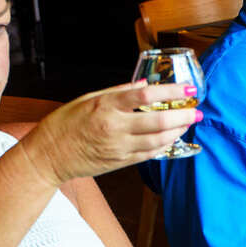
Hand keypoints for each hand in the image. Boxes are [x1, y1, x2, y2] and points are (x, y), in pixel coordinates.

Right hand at [21, 81, 201, 185]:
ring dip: (177, 132)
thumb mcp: (88, 99)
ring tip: (186, 124)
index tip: (188, 89)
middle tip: (197, 111)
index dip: (172, 91)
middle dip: (183, 116)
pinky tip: (171, 138)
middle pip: (159, 121)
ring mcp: (118, 147)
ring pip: (158, 141)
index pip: (146, 96)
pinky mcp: (120, 163)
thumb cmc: (64, 124)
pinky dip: (164, 146)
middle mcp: (114, 127)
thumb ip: (119, 91)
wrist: (48, 156)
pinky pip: (149, 155)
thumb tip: (145, 84)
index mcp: (106, 106)